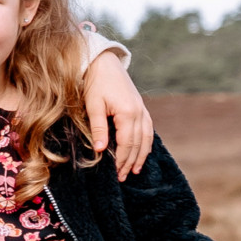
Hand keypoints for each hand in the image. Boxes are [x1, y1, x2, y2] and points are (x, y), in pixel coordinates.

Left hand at [80, 47, 153, 180]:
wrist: (104, 63)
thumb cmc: (95, 83)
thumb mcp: (93, 105)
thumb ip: (98, 128)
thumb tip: (101, 150)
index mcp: (127, 113)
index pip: (127, 144)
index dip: (122, 160)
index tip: (116, 174)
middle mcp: (138, 113)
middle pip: (137, 144)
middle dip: (130, 162)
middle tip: (123, 178)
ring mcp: (142, 110)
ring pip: (146, 138)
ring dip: (141, 155)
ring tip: (135, 170)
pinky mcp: (141, 107)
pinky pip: (148, 129)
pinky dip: (146, 142)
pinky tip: (143, 151)